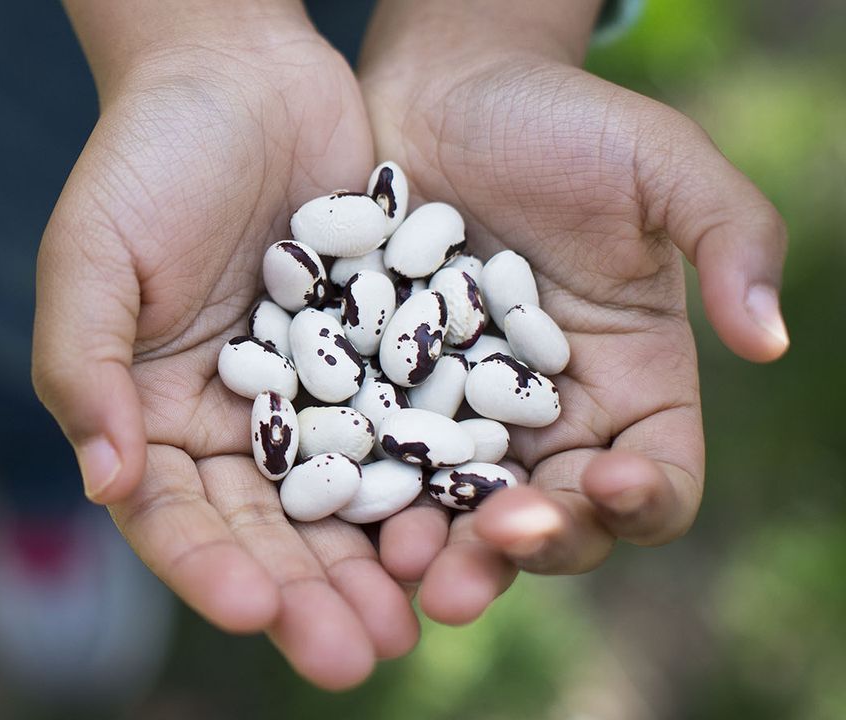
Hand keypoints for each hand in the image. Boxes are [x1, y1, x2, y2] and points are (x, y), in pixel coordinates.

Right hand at [33, 8, 416, 688]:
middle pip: (268, 532)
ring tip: (419, 621)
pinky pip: (405, 432)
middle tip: (359, 655)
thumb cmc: (144, 160)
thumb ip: (83, 370)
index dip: (210, 569)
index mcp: (149, 417)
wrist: (238, 73)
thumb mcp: (91, 258)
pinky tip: (466, 525)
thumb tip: (104, 483)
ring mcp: (308, 397)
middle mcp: (230, 424)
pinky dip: (430, 484)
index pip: (174, 518)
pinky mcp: (375, 360)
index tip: (256, 610)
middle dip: (309, 596)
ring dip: (377, 565)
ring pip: (345, 502)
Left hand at [358, 2, 788, 623]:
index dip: (643, 499)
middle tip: (497, 541)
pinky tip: (336, 503)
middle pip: (553, 518)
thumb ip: (731, 237)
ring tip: (407, 558)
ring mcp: (458, 417)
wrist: (441, 95)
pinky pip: (374, 460)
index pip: (656, 477)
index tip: (611, 482)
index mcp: (631, 383)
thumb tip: (772, 341)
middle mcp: (547, 418)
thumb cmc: (561, 121)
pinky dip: (362, 493)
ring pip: (456, 512)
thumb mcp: (660, 163)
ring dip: (439, 546)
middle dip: (531, 544)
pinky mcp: (381, 399)